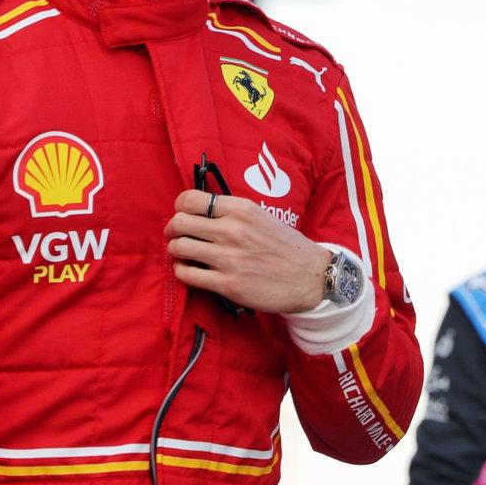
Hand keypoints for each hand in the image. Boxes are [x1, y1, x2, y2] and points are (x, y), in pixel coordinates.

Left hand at [165, 191, 331, 313]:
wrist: (313, 277)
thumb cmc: (287, 247)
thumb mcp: (262, 217)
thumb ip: (232, 212)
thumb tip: (200, 211)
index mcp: (241, 209)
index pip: (190, 199)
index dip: (180, 207)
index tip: (184, 216)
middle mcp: (233, 230)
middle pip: (179, 222)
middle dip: (172, 230)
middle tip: (177, 236)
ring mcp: (229, 258)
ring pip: (179, 248)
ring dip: (175, 251)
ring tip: (184, 254)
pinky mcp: (228, 284)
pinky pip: (187, 275)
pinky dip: (183, 272)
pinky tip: (191, 270)